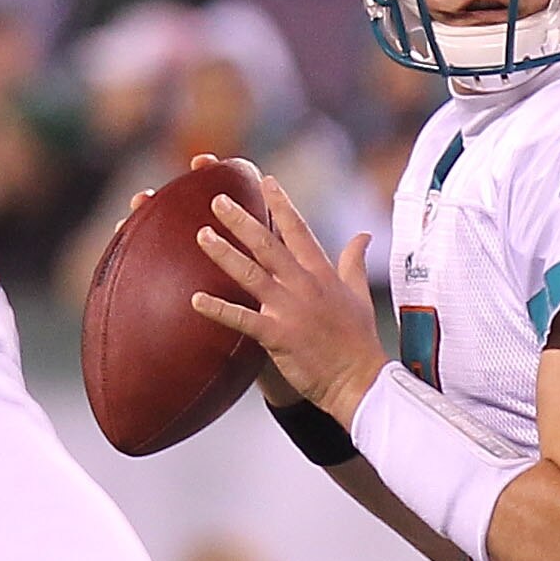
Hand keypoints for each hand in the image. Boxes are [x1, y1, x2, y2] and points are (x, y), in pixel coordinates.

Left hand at [190, 169, 387, 418]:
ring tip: (202, 235)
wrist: (360, 380)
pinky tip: (195, 299)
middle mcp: (304, 285)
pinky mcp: (278, 335)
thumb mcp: (359, 294)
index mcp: (322, 273)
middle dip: (242, 220)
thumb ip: (355, 261)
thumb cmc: (358, 340)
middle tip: (217, 200)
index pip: (298, 230)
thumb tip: (364, 235)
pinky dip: (218, 309)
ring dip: (225, 253)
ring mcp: (289, 309)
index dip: (281, 204)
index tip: (265, 180)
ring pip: (251, 273)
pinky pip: (242, 319)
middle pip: (268, 244)